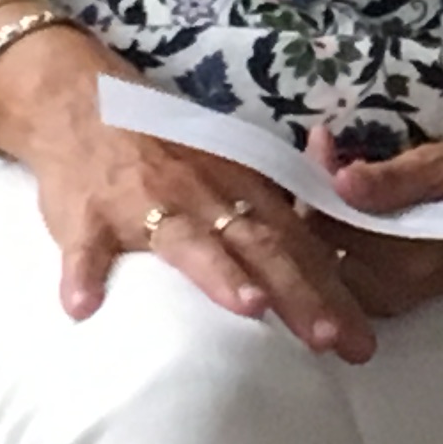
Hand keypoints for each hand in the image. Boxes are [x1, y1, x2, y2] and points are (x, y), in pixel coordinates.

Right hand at [0, 36, 382, 360]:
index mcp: (241, 190)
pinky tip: (82, 306)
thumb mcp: (227, 171)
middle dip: (297, 291)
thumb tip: (322, 267)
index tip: (360, 338)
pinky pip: (85, 247)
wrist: (82, 105)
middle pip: (259, 247)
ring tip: (249, 307)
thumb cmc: (165, 153)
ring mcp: (144, 206)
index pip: (297, 245)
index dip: (330, 290)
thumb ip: (268, 216)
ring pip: (188, 242)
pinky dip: (83, 274)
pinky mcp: (88, 215)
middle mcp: (203, 196)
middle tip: (329, 338)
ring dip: (219, 273)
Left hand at [324, 123, 442, 319]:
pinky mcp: (403, 291)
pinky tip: (349, 195)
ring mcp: (398, 295)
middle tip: (324, 144)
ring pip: (333, 259)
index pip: (327, 226)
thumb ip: (395, 178)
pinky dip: (342, 230)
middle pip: (322, 249)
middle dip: (312, 198)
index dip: (314, 181)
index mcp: (404, 258)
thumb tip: (339, 182)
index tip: (322, 139)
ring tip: (332, 162)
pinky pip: (352, 264)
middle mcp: (394, 287)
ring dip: (325, 214)